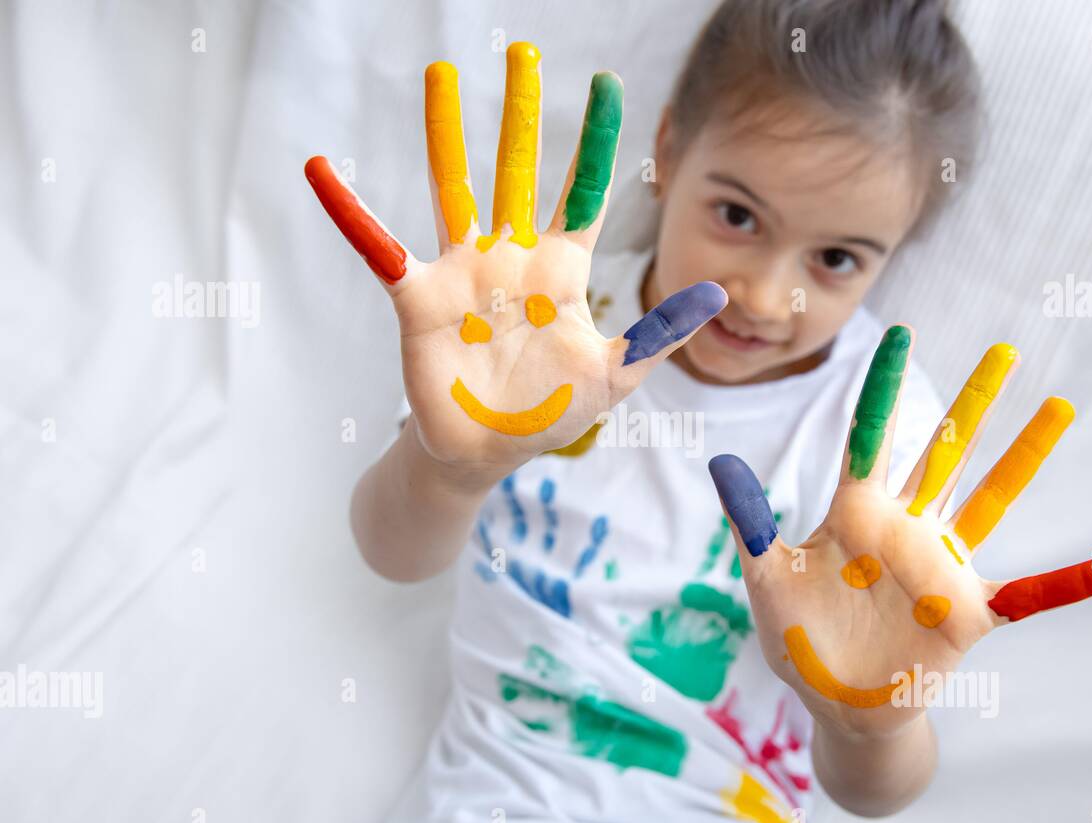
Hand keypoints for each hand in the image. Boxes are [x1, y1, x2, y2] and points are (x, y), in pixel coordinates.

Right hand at [304, 42, 725, 483]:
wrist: (488, 452)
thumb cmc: (551, 413)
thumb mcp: (616, 375)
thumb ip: (659, 333)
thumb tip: (718, 295)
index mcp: (560, 271)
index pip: (582, 192)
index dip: (594, 141)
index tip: (606, 84)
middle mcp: (511, 258)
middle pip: (516, 169)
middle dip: (520, 113)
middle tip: (522, 51)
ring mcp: (463, 273)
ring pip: (453, 187)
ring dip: (445, 131)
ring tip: (441, 73)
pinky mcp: (419, 299)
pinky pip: (380, 247)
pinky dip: (351, 211)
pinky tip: (322, 170)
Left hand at [708, 325, 1091, 738]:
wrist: (835, 704)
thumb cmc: (799, 641)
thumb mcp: (766, 580)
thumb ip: (750, 522)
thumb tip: (719, 460)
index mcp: (855, 514)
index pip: (872, 437)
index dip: (887, 387)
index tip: (904, 333)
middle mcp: (906, 529)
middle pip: (944, 453)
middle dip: (972, 403)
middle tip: (1005, 350)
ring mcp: (944, 567)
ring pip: (990, 499)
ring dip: (1024, 457)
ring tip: (1059, 408)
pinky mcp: (972, 612)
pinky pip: (1036, 593)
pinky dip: (1079, 579)